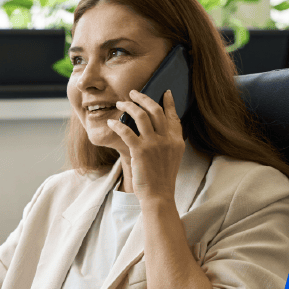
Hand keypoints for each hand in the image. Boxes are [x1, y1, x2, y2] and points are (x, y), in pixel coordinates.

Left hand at [107, 89, 185, 203]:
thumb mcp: (172, 158)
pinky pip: (126, 131)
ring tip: (120, 103)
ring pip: (141, 115)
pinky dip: (117, 124)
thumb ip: (168, 142)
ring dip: (129, 106)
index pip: (173, 116)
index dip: (169, 102)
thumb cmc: (162, 179)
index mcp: (176, 140)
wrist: (159, 196)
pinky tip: (111, 122)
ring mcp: (154, 144)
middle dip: (143, 98)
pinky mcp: (140, 151)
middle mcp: (167, 139)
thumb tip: (158, 129)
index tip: (165, 92)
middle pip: (155, 110)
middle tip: (133, 93)